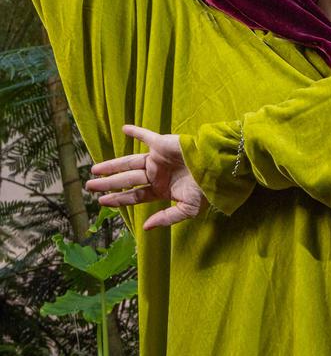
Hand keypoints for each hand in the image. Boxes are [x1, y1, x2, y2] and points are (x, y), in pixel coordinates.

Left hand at [84, 124, 207, 229]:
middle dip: (108, 184)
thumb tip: (144, 227)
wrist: (216, 168)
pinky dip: (135, 132)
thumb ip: (166, 218)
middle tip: (89, 186)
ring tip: (94, 169)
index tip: (102, 202)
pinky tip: (124, 129)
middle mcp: (156, 175)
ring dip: (112, 165)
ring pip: (129, 162)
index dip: (118, 199)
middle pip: (127, 180)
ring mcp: (157, 159)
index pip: (134, 195)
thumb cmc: (205, 190)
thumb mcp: (187, 210)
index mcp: (161, 190)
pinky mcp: (162, 144)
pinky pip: (146, 136)